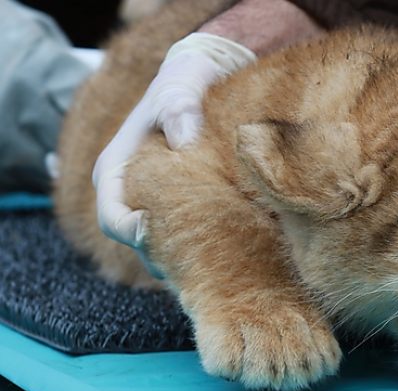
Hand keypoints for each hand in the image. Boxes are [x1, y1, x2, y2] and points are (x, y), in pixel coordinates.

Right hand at [92, 33, 254, 258]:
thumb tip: (184, 141)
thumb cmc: (185, 82)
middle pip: (141, 244)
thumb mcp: (180, 88)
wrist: (206, 79)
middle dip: (170, 255)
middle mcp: (133, 195)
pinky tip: (237, 245)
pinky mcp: (184, 207)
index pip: (112, 218)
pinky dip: (208, 243)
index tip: (162, 233)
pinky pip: (191, 236)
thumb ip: (179, 109)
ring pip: (167, 247)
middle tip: (206, 256)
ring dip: (191, 254)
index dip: (132, 234)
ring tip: (225, 255)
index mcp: (116, 172)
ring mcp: (158, 204)